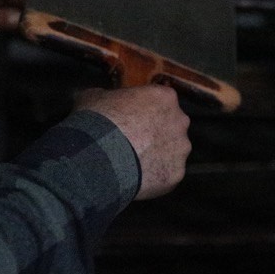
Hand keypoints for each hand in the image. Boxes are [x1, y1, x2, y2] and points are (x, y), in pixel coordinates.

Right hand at [75, 85, 191, 199]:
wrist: (98, 157)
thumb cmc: (97, 122)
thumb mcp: (93, 97)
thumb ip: (106, 96)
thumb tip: (100, 98)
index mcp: (165, 97)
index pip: (159, 100)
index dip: (144, 110)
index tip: (130, 118)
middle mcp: (180, 121)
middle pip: (171, 125)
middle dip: (155, 132)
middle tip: (132, 141)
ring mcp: (181, 149)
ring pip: (172, 151)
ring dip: (157, 154)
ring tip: (132, 162)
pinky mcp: (176, 173)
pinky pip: (167, 173)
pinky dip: (155, 176)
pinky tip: (135, 177)